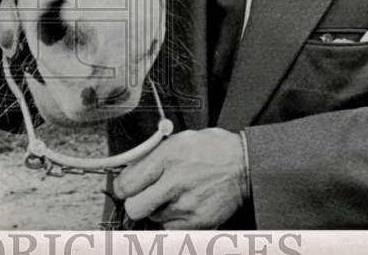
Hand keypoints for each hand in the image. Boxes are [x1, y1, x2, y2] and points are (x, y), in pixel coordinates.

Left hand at [113, 129, 248, 229]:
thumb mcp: (179, 139)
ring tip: (173, 195)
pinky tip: (182, 205)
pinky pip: (170, 228)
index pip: (127, 184)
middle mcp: (175, 182)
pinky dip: (173, 219)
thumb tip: (129, 169)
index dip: (123, 187)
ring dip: (157, 209)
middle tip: (143, 194)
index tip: (126, 187)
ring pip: (153, 218)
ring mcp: (187, 205)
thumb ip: (152, 155)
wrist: (244, 165)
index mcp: (168, 157)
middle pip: (134, 208)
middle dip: (135, 201)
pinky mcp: (198, 222)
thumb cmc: (213, 150)